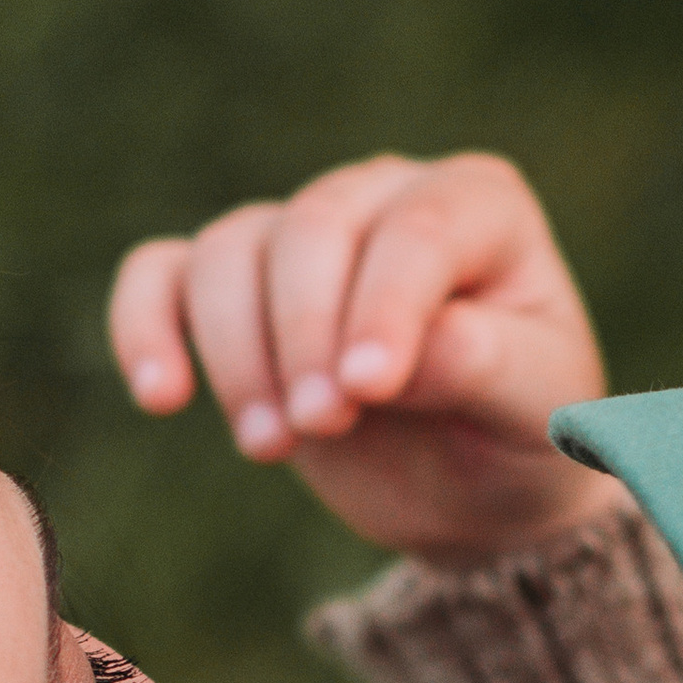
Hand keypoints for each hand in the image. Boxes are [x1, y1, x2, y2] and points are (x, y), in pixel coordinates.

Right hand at [106, 149, 628, 561]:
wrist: (473, 486)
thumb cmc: (520, 435)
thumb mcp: (537, 416)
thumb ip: (489, 370)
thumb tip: (416, 350)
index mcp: (479, 206)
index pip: (416, 230)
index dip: (383, 304)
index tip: (368, 388)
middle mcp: (383, 196)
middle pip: (312, 229)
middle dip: (304, 333)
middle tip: (321, 427)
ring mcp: (302, 235)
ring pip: (231, 251)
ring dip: (237, 351)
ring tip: (271, 447)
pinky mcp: (237, 288)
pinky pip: (162, 273)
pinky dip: (145, 325)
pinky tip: (161, 396)